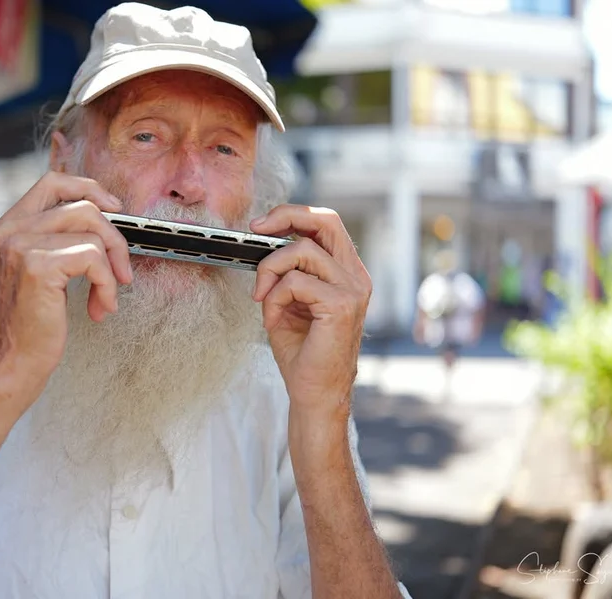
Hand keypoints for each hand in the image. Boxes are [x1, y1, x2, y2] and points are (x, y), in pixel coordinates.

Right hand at [0, 172, 131, 400]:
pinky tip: (101, 307)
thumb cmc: (32, 321)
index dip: (89, 188)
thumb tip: (105, 218)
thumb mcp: (40, 269)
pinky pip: (94, 258)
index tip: (114, 209)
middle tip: (121, 270)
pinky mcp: (39, 266)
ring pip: (93, 230)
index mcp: (10, 225)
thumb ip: (59, 239)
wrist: (15, 361)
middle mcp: (11, 229)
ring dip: (112, 267)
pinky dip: (108, 284)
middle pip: (83, 205)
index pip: (53, 181)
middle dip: (114, 238)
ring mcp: (22, 245)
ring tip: (107, 295)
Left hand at [250, 205, 370, 415]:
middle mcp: (355, 276)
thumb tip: (264, 242)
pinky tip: (273, 317)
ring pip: (302, 250)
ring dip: (270, 271)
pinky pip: (295, 282)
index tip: (262, 225)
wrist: (315, 392)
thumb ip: (285, 272)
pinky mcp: (342, 304)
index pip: (326, 224)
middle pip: (326, 221)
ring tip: (263, 297)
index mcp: (345, 272)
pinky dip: (274, 297)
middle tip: (256, 230)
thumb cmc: (302, 351)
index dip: (293, 215)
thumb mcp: (289, 301)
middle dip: (285, 217)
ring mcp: (352, 289)